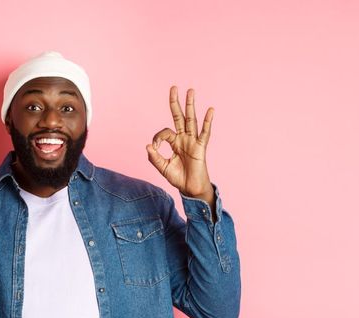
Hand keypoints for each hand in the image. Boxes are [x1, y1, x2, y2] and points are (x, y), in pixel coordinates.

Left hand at [146, 86, 215, 203]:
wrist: (190, 189)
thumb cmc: (178, 178)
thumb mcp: (162, 167)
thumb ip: (154, 157)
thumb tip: (148, 145)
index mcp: (174, 142)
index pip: (164, 131)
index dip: (157, 137)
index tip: (154, 147)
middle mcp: (184, 138)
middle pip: (179, 116)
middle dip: (175, 102)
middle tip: (174, 87)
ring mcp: (193, 141)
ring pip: (191, 120)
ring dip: (190, 105)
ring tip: (190, 91)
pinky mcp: (201, 147)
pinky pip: (205, 133)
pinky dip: (207, 122)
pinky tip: (210, 110)